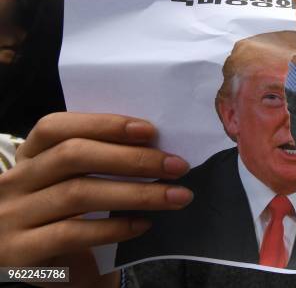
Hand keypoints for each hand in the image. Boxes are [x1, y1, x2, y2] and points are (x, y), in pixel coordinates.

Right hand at [0, 112, 192, 286]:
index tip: (149, 131)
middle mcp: (14, 181)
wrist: (58, 272)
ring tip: (176, 196)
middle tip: (177, 166)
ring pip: (79, 193)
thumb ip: (103, 160)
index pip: (57, 127)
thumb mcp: (79, 182)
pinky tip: (144, 224)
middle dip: (132, 159)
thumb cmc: (75, 218)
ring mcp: (13, 216)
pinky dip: (114, 227)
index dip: (103, 124)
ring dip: (136, 193)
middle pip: (73, 155)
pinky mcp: (20, 252)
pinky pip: (73, 233)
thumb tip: (157, 145)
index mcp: (29, 155)